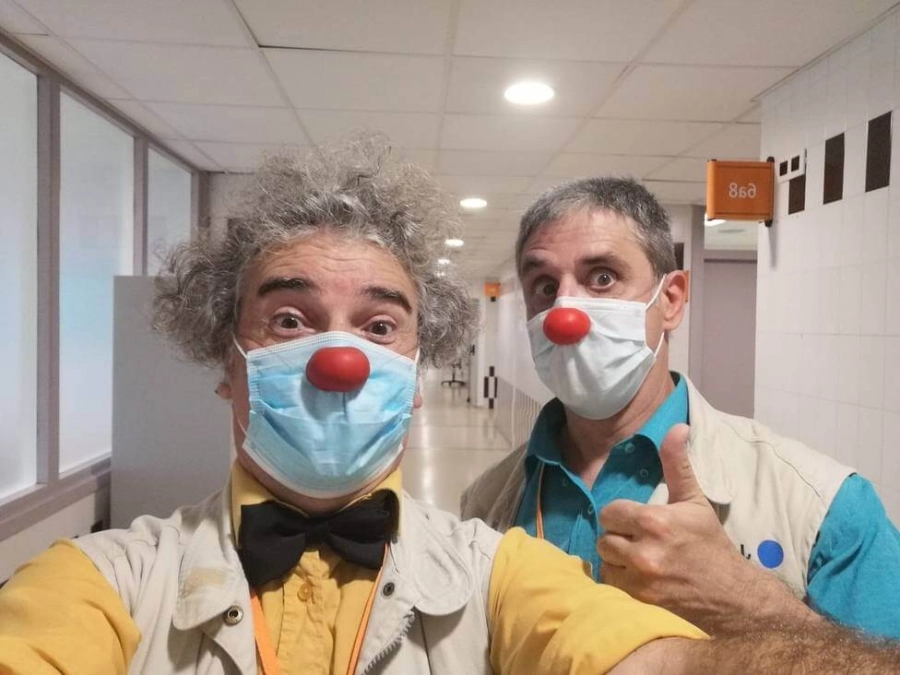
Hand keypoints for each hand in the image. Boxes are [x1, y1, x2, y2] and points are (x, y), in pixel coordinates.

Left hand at [597, 424, 810, 633]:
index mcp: (654, 521)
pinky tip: (638, 576)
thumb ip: (677, 464)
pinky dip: (620, 579)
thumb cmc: (710, 544)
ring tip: (637, 558)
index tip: (635, 520)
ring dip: (616, 559)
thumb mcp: (694, 500)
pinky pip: (611, 584)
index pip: (610, 512)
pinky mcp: (639, 600)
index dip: (621, 515)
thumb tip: (677, 426)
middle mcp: (643, 550)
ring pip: (605, 561)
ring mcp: (640, 579)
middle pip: (604, 538)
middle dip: (618, 537)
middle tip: (637, 540)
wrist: (732, 595)